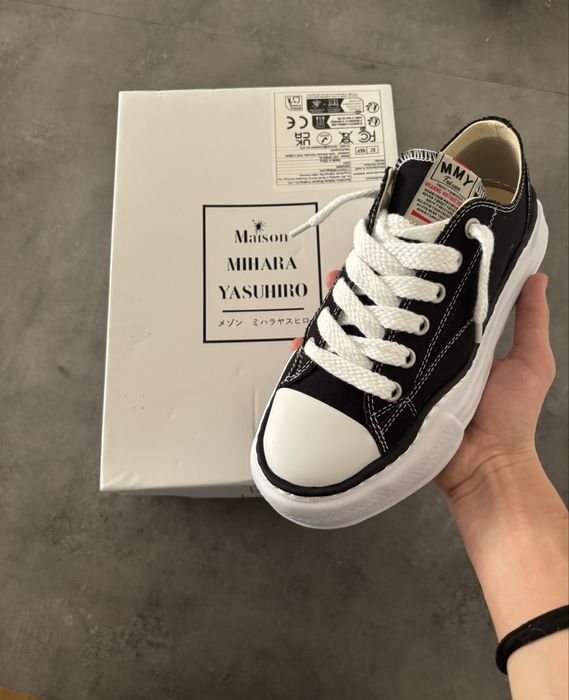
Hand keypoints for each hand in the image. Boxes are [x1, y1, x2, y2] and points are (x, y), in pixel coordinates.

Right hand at [291, 272, 554, 501]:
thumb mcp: (530, 362)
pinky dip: (325, 363)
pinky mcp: (382, 398)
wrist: (486, 468)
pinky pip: (349, 378)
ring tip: (326, 298)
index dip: (407, 277)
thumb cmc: (511, 418)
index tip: (394, 253)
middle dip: (364, 293)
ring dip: (340, 319)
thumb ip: (530, 320)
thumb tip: (537, 276)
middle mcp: (420, 354)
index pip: (423, 300)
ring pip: (363, 341)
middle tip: (346, 273)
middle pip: (386, 316)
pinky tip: (306, 347)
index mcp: (451, 340)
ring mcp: (397, 376)